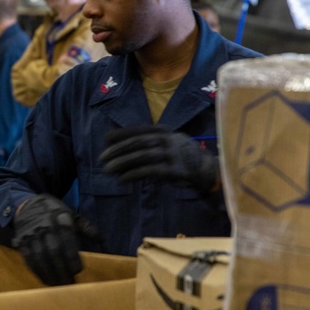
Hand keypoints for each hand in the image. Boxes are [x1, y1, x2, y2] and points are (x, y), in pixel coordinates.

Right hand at [12, 194, 96, 285]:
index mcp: (60, 217)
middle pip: (53, 250)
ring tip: (59, 285)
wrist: (27, 204)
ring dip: (49, 273)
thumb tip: (101, 239)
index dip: (72, 254)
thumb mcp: (71, 213)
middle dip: (62, 269)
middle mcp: (44, 225)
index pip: (66, 236)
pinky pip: (29, 259)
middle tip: (70, 283)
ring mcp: (31, 234)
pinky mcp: (22, 242)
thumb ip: (86, 226)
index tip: (78, 270)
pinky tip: (46, 280)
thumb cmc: (54, 212)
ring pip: (40, 257)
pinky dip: (37, 272)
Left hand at [100, 126, 219, 193]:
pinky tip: (123, 178)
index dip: (121, 134)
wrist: (207, 169)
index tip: (106, 139)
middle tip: (102, 158)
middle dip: (118, 150)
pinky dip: (135, 174)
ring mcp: (173, 154)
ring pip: (142, 156)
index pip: (139, 130)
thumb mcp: (168, 142)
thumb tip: (121, 147)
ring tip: (107, 169)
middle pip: (138, 143)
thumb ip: (149, 142)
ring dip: (122, 163)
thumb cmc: (181, 155)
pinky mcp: (176, 170)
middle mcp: (168, 140)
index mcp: (164, 131)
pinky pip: (151, 171)